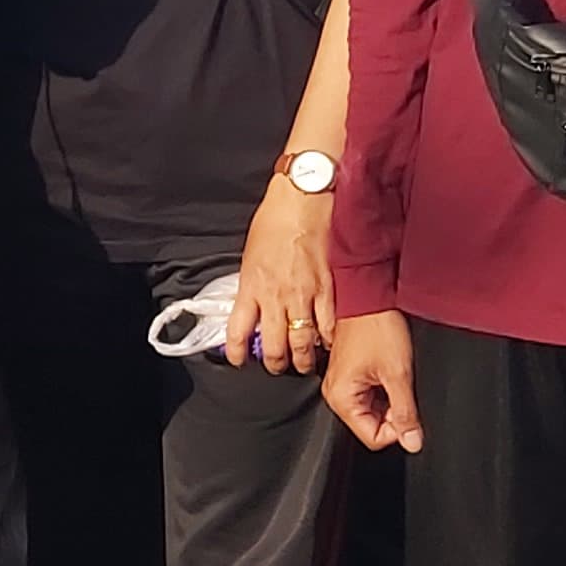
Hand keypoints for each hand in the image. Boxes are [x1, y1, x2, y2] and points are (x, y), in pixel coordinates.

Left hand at [227, 174, 331, 376]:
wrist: (302, 200)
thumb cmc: (274, 220)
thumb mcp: (250, 256)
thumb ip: (251, 284)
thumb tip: (252, 303)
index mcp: (251, 287)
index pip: (237, 332)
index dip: (236, 352)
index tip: (238, 359)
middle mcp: (276, 296)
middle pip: (274, 347)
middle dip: (275, 364)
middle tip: (277, 366)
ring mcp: (304, 295)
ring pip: (303, 343)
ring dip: (303, 359)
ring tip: (304, 362)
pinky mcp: (329, 290)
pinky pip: (329, 326)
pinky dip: (328, 340)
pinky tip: (328, 344)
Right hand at [322, 310, 421, 450]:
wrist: (368, 297)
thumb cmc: (376, 327)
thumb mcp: (398, 374)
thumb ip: (406, 413)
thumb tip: (413, 443)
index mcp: (340, 399)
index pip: (374, 438)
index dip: (397, 428)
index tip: (407, 406)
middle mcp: (335, 395)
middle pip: (372, 426)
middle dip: (393, 412)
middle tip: (400, 385)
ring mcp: (341, 385)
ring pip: (373, 411)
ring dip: (389, 399)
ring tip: (392, 372)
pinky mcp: (348, 375)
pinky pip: (369, 396)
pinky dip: (383, 388)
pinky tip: (387, 369)